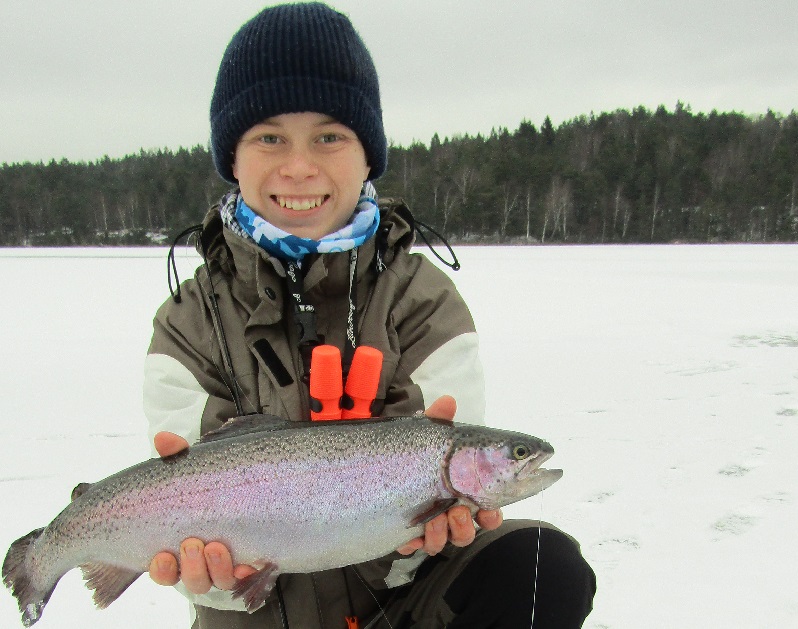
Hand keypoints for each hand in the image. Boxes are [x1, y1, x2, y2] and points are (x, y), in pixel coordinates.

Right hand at [148, 432, 257, 592]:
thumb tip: (162, 438)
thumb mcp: (194, 468)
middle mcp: (204, 563)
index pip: (164, 570)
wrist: (257, 485)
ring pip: (219, 581)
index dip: (161, 569)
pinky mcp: (254, 561)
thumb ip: (177, 456)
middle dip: (191, 567)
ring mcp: (230, 564)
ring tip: (217, 546)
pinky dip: (248, 575)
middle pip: (193, 580)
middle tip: (192, 544)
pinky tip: (249, 565)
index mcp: (180, 547)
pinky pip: (251, 577)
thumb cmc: (212, 483)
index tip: (161, 556)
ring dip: (216, 569)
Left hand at [396, 396, 502, 555]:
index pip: (486, 509)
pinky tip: (413, 533)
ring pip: (447, 540)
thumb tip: (448, 400)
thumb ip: (438, 421)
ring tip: (438, 517)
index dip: (492, 514)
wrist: (372, 468)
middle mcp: (448, 511)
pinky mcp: (408, 535)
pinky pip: (418, 546)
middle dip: (467, 525)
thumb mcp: (423, 436)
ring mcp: (428, 525)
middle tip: (459, 510)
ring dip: (446, 532)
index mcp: (461, 491)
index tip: (489, 510)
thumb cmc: (410, 452)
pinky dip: (419, 540)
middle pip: (469, 530)